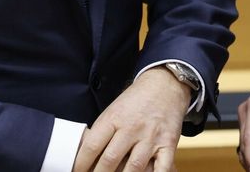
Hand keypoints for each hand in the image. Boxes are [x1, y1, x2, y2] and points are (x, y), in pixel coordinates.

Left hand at [73, 68, 189, 171]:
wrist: (165, 85)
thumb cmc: (135, 101)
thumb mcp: (113, 111)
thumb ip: (101, 132)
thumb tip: (84, 156)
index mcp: (113, 118)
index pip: (92, 146)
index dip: (81, 164)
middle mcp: (131, 128)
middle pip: (110, 160)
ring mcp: (151, 137)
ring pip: (133, 167)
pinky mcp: (168, 144)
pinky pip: (162, 168)